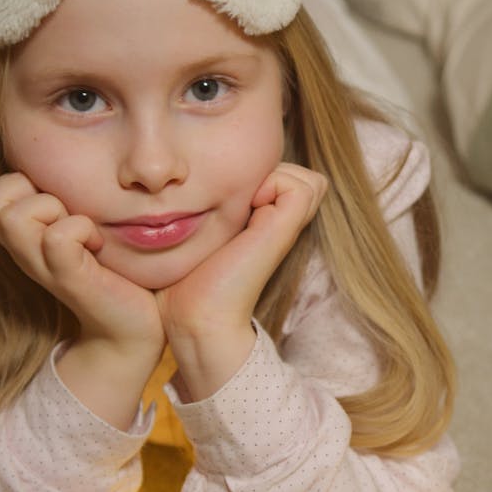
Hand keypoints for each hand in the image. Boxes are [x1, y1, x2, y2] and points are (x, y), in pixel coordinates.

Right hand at [0, 172, 162, 353]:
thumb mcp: (75, 227)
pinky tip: (97, 245)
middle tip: (69, 213)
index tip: (58, 202)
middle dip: (33, 193)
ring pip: (14, 217)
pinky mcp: (70, 279)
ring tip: (84, 230)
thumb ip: (59, 200)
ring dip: (55, 210)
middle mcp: (23, 251)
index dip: (19, 185)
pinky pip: (58, 238)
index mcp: (21, 237)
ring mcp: (43, 266)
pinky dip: (81, 230)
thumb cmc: (108, 268)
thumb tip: (57, 161)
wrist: (129, 326)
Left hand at [156, 162, 327, 344]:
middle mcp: (281, 226)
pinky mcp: (283, 231)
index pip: (288, 180)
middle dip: (271, 173)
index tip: (230, 195)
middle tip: (240, 195)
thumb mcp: (199, 237)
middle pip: (301, 178)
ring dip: (274, 176)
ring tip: (245, 200)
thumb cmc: (185, 282)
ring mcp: (286, 229)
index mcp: (266, 225)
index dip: (262, 177)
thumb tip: (200, 185)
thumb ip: (209, 214)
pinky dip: (274, 183)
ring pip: (306, 179)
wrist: (196, 318)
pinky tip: (248, 206)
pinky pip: (300, 186)